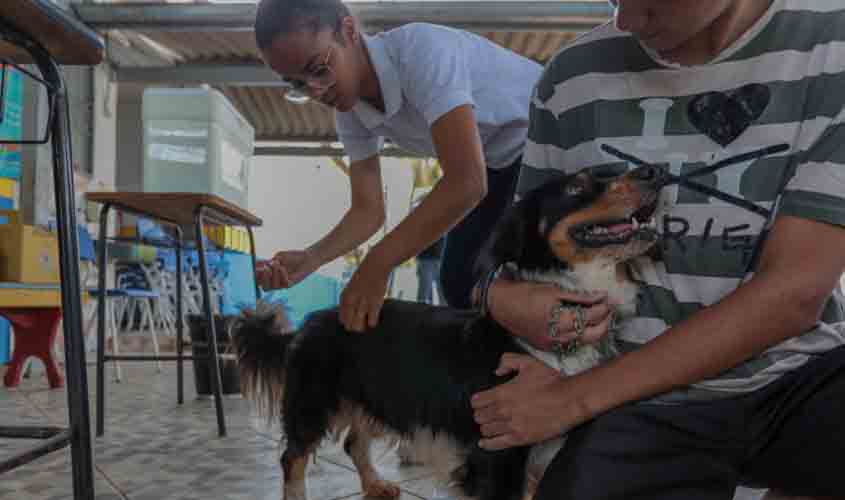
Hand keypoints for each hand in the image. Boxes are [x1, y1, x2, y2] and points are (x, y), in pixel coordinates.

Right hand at [255, 250, 318, 289]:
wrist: (306, 258)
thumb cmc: (291, 257)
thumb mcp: (278, 257)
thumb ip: (269, 262)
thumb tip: (259, 265)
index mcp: (270, 275)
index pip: (258, 280)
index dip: (255, 277)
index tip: (255, 268)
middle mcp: (274, 282)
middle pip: (264, 287)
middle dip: (261, 279)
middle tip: (264, 269)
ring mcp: (281, 284)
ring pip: (271, 287)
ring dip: (272, 275)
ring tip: (276, 264)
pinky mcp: (289, 285)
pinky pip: (282, 284)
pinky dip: (281, 275)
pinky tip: (283, 268)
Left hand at [339, 255, 390, 331]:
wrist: (375, 264)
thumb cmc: (365, 276)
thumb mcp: (352, 287)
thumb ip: (349, 300)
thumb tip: (351, 315)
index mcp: (344, 298)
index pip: (342, 319)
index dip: (350, 320)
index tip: (357, 316)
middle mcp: (350, 302)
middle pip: (348, 326)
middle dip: (355, 326)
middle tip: (363, 320)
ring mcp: (362, 303)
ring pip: (358, 327)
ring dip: (363, 326)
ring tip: (368, 318)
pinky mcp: (375, 304)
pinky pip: (372, 322)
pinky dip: (373, 322)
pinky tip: (375, 315)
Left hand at [471, 353, 590, 449]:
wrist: (569, 400)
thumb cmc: (550, 381)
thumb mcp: (528, 362)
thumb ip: (507, 361)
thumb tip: (497, 371)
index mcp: (501, 393)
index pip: (476, 401)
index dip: (478, 400)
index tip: (481, 401)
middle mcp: (502, 411)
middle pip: (479, 416)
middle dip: (482, 413)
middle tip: (488, 412)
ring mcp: (511, 426)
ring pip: (486, 430)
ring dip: (487, 426)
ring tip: (492, 424)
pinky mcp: (520, 439)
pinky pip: (496, 444)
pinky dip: (488, 444)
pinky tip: (484, 443)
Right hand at [487, 280, 613, 350]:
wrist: (501, 305)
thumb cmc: (526, 293)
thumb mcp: (554, 290)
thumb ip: (579, 296)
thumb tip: (601, 295)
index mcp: (561, 319)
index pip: (592, 316)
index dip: (604, 307)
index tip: (608, 299)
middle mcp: (559, 335)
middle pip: (593, 335)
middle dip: (605, 323)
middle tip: (608, 310)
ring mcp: (552, 343)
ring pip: (582, 341)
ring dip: (592, 329)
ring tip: (595, 316)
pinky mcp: (546, 346)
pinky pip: (568, 343)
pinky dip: (577, 334)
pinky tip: (577, 324)